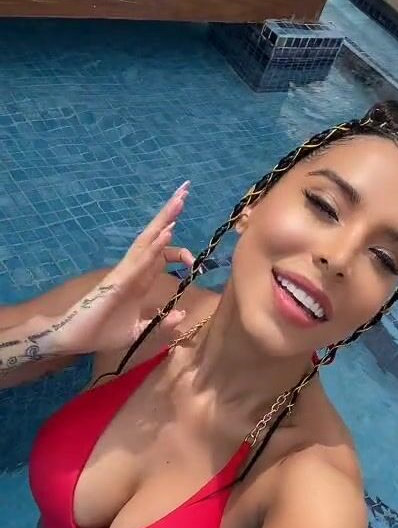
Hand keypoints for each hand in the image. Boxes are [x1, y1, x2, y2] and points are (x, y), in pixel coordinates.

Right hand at [47, 183, 195, 355]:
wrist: (73, 338)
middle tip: (185, 189)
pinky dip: (154, 245)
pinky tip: (167, 232)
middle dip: (169, 214)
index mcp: (138, 281)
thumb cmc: (101, 332)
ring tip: (179, 199)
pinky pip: (140, 260)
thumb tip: (180, 314)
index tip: (195, 262)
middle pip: (154, 237)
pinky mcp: (118, 281)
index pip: (161, 257)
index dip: (178, 252)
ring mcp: (125, 273)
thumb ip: (160, 323)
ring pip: (147, 241)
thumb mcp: (139, 331)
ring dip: (164, 220)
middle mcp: (133, 271)